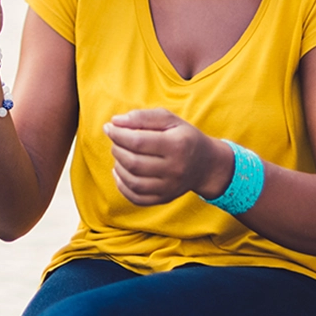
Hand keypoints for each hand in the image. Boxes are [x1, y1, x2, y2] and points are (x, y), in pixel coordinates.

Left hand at [104, 109, 233, 205]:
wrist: (207, 164)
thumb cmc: (183, 136)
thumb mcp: (169, 119)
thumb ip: (142, 117)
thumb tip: (115, 122)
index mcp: (177, 145)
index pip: (138, 142)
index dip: (117, 134)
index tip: (109, 127)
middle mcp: (175, 169)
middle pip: (133, 163)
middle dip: (117, 148)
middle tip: (116, 140)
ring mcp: (170, 188)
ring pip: (133, 182)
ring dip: (118, 166)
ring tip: (120, 154)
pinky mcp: (164, 199)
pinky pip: (137, 198)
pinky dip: (122, 186)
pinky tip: (120, 172)